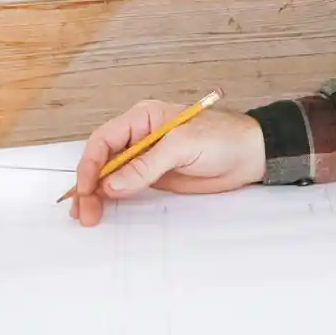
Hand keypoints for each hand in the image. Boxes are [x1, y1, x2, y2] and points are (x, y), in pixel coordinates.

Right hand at [67, 100, 267, 225]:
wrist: (250, 156)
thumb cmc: (222, 138)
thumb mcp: (183, 146)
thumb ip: (146, 165)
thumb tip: (112, 184)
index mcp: (142, 118)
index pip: (103, 140)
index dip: (90, 165)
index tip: (86, 189)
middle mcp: (138, 136)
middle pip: (102, 160)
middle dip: (89, 185)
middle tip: (84, 212)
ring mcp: (145, 158)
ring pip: (110, 176)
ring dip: (97, 195)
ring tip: (88, 217)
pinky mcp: (154, 176)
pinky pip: (126, 187)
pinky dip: (112, 199)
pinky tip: (103, 211)